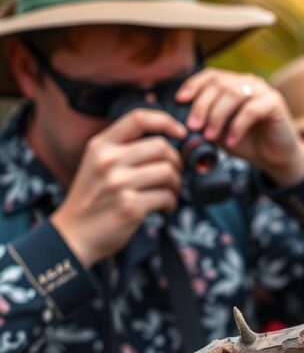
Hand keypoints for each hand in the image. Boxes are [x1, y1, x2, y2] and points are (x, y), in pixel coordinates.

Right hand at [51, 109, 186, 267]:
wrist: (73, 234)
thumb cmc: (93, 197)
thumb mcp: (97, 163)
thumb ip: (124, 148)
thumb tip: (169, 138)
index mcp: (101, 146)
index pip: (139, 118)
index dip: (166, 121)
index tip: (181, 132)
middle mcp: (108, 161)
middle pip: (162, 146)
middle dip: (176, 161)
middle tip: (173, 175)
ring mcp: (119, 183)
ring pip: (169, 172)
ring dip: (176, 184)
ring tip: (168, 193)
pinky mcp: (130, 206)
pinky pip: (167, 196)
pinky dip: (171, 203)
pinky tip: (163, 207)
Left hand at [176, 69, 303, 185]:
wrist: (276, 158)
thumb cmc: (247, 143)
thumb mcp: (219, 132)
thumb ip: (205, 122)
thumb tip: (183, 120)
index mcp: (234, 84)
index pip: (211, 75)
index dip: (194, 85)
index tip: (180, 100)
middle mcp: (249, 82)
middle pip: (219, 83)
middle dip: (202, 105)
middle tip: (194, 126)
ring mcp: (263, 90)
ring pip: (234, 93)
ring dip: (217, 115)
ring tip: (210, 135)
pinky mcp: (275, 103)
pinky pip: (251, 110)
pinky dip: (237, 126)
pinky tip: (232, 140)